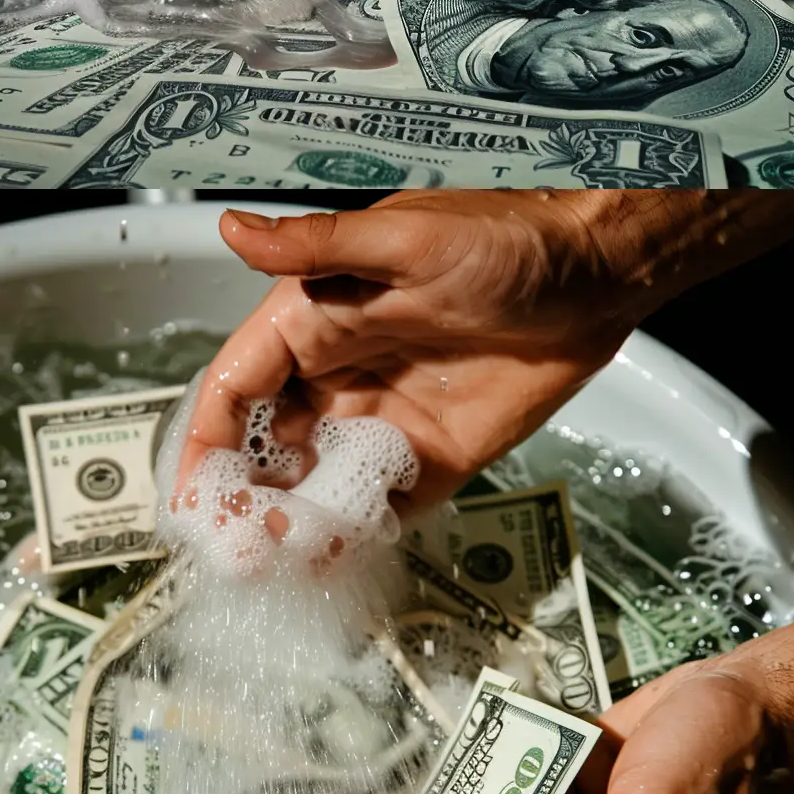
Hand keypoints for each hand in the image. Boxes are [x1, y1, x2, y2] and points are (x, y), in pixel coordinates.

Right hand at [180, 192, 793, 514]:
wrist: (601, 271)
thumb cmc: (503, 235)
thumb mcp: (405, 236)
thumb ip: (316, 246)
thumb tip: (230, 230)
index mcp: (310, 319)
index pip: (236, 388)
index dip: (207, 443)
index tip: (192, 498)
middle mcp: (336, 372)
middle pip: (266, 447)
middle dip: (242, 498)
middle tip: (236, 549)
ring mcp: (384, 417)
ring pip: (316, 482)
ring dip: (292, 522)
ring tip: (278, 562)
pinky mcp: (436, 454)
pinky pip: (383, 504)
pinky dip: (353, 534)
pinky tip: (333, 562)